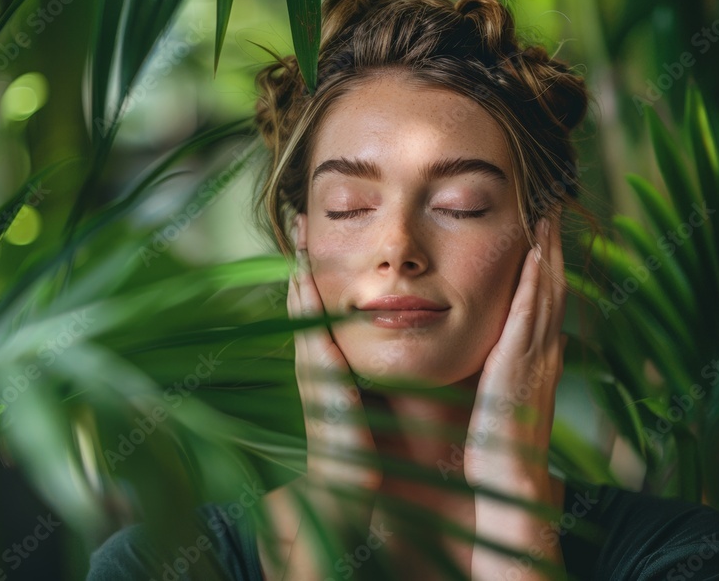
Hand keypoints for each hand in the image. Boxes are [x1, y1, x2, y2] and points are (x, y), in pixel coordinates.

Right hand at [288, 214, 380, 493]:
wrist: (353, 496)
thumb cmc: (379, 452)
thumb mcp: (384, 400)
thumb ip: (392, 370)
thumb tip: (420, 337)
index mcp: (338, 368)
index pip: (329, 311)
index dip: (325, 276)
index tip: (324, 239)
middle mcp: (321, 367)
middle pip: (310, 305)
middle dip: (304, 264)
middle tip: (301, 221)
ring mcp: (316, 377)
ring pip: (304, 315)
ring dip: (299, 276)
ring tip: (298, 239)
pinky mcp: (321, 389)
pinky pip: (310, 339)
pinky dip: (304, 310)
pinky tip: (303, 281)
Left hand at [465, 211, 567, 579]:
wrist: (509, 486)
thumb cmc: (497, 451)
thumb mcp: (498, 403)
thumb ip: (499, 377)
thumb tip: (494, 359)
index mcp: (535, 360)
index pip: (543, 300)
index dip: (545, 263)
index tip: (541, 228)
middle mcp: (543, 352)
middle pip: (551, 286)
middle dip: (552, 245)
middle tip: (551, 204)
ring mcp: (536, 357)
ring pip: (548, 291)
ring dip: (548, 250)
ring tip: (547, 212)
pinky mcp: (520, 364)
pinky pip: (532, 313)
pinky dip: (537, 280)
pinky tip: (535, 251)